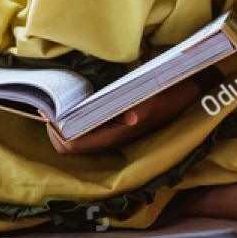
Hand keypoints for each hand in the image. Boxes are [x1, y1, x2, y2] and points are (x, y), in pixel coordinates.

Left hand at [47, 79, 202, 154]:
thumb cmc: (170, 92)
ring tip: (57, 99)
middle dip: (54, 126)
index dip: (56, 132)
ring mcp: (108, 130)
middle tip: (49, 102)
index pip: (70, 147)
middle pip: (65, 144)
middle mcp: (108, 137)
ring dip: (62, 121)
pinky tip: (71, 96)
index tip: (50, 111)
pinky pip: (82, 125)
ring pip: (72, 135)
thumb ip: (145, 106)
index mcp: (115, 136)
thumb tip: (131, 117)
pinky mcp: (111, 121)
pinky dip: (72, 114)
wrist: (186, 90)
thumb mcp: (159, 96)